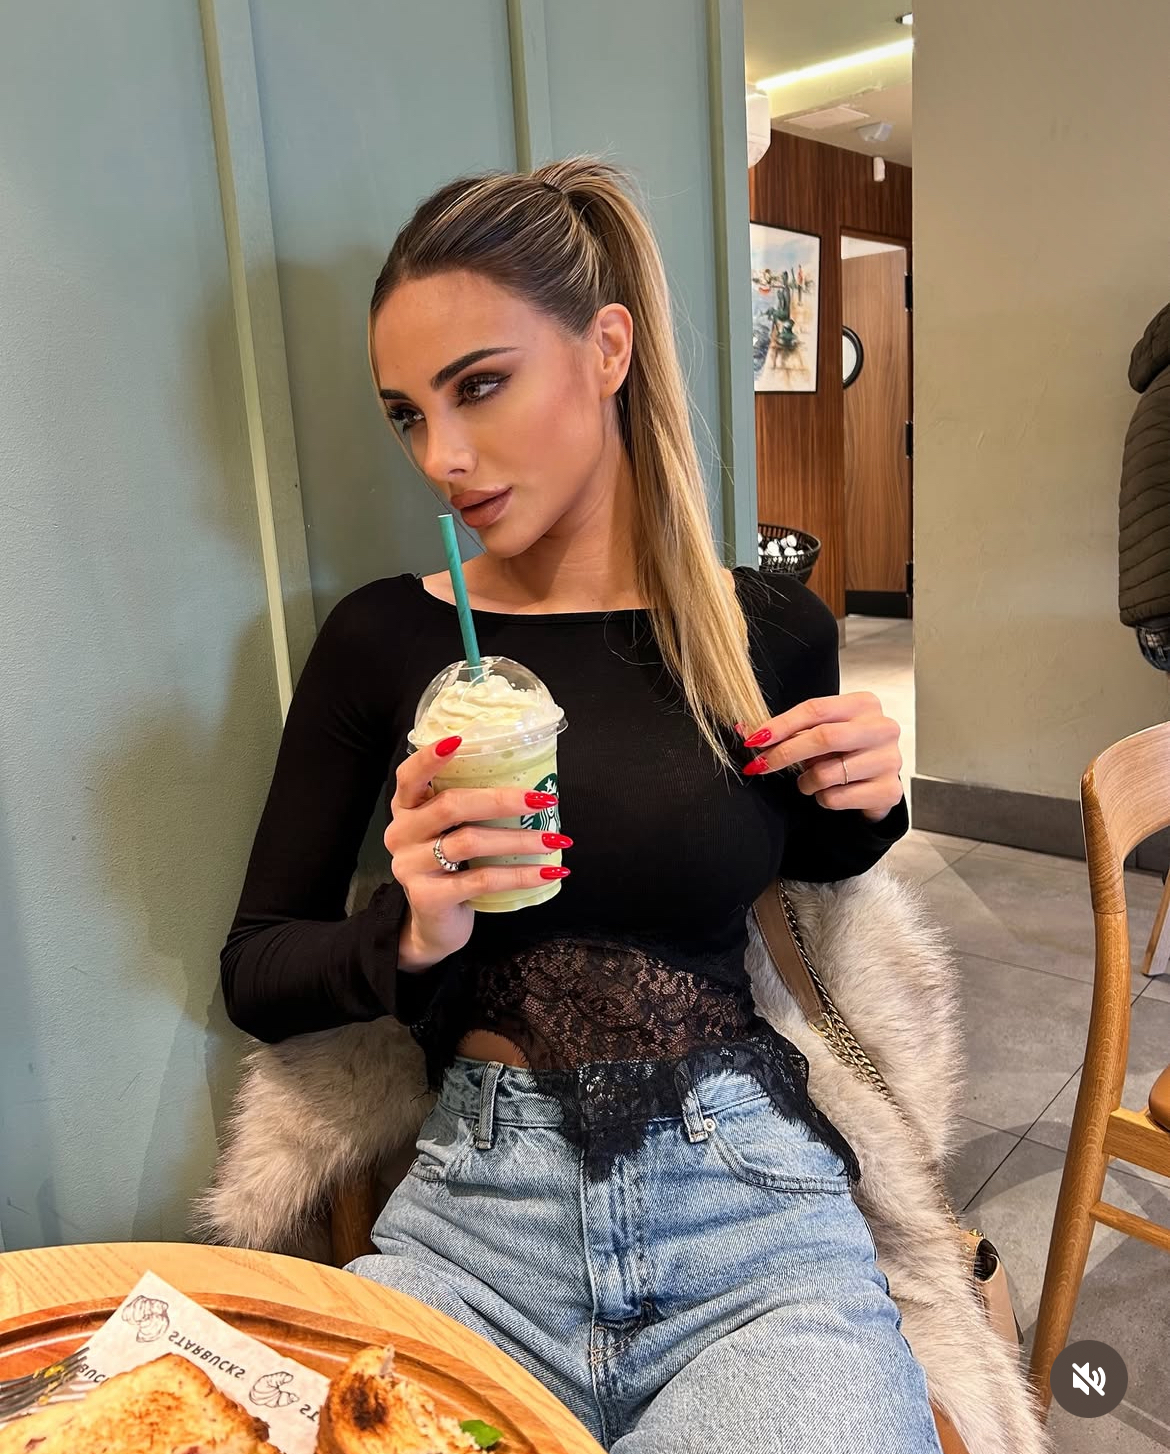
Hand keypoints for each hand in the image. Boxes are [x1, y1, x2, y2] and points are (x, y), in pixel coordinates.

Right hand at [385, 737, 571, 970]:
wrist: (433, 926)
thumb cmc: (450, 868)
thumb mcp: (448, 833)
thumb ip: (466, 808)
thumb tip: (530, 786)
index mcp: (406, 809)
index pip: (409, 776)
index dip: (430, 758)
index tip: (460, 740)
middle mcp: (400, 834)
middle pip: (451, 805)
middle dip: (502, 799)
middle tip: (543, 800)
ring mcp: (410, 866)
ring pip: (470, 842)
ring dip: (519, 839)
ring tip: (555, 839)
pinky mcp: (428, 897)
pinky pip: (482, 880)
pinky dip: (520, 875)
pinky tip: (547, 872)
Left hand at [736, 692, 902, 821]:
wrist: (875, 783)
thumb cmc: (843, 752)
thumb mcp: (819, 733)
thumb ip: (788, 730)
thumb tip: (744, 730)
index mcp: (864, 704)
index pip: (816, 709)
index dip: (781, 725)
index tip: (754, 739)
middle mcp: (882, 728)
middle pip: (823, 737)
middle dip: (784, 753)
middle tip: (761, 765)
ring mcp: (890, 760)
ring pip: (828, 773)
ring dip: (807, 781)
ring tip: (811, 780)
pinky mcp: (889, 791)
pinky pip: (837, 797)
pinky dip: (823, 799)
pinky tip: (832, 792)